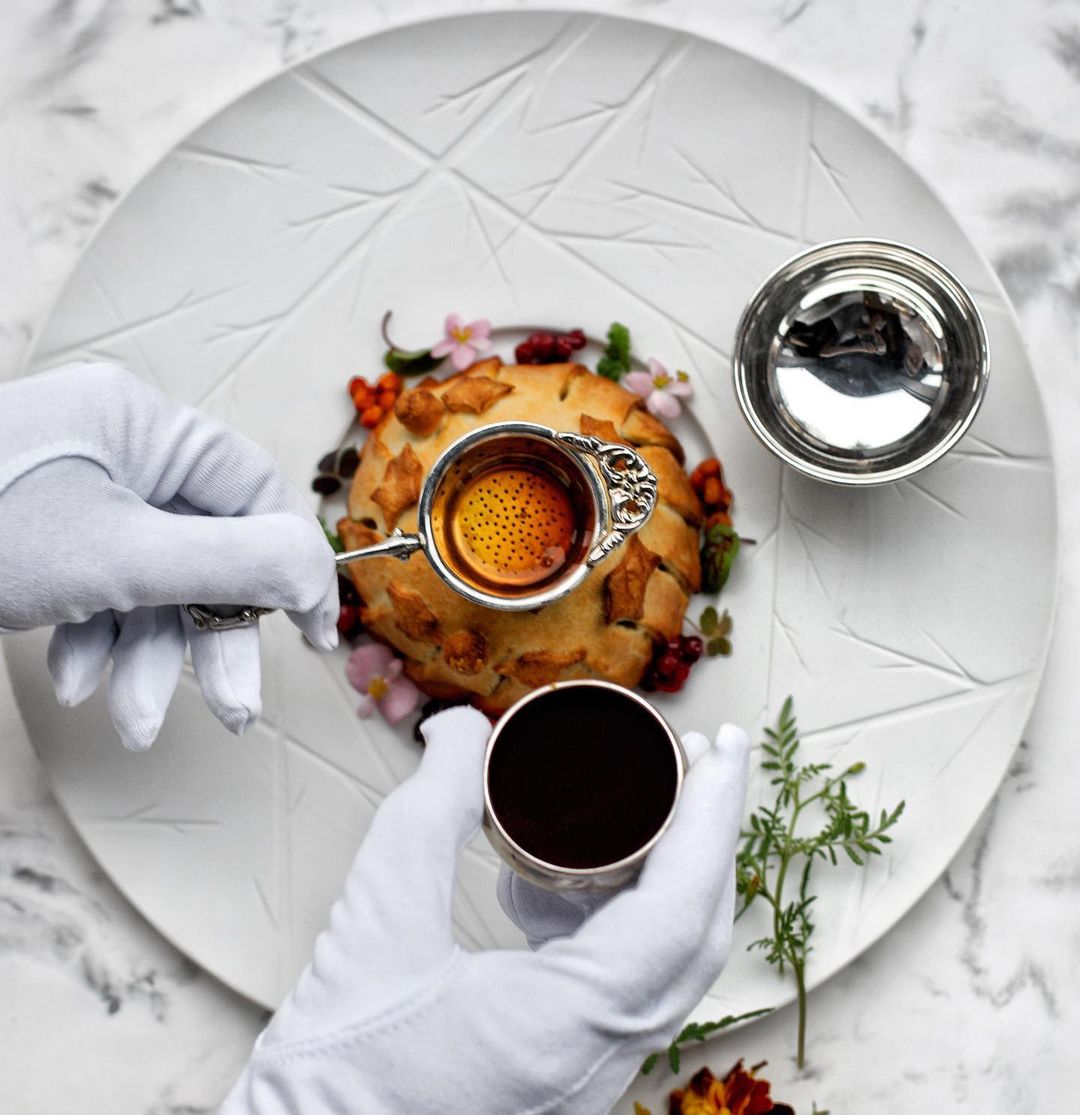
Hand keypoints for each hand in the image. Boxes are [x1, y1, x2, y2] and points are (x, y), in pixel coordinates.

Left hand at [0, 362, 337, 748]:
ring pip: (149, 576)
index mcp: (143, 422)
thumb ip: (237, 563)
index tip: (310, 638)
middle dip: (208, 635)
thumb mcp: (122, 558)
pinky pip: (99, 583)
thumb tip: (316, 576)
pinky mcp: (42, 531)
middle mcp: (116, 448)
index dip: (288, 568)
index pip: (253, 491)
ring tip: (134, 721)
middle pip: (203, 545)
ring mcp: (76, 491)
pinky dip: (94, 637)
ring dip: (147, 655)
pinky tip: (71, 678)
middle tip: (232, 710)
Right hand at [219, 707, 749, 1114]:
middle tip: (693, 759)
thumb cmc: (335, 1071)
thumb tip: (459, 732)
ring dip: (663, 874)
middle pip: (694, 932)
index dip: (712, 816)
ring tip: (631, 808)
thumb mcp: (376, 920)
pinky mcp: (570, 1075)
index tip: (722, 747)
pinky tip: (554, 890)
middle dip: (702, 833)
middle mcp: (604, 1059)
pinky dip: (616, 918)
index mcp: (572, 1024)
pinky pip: (626, 986)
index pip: (682, 907)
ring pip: (666, 961)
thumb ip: (426, 811)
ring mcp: (592, 1075)